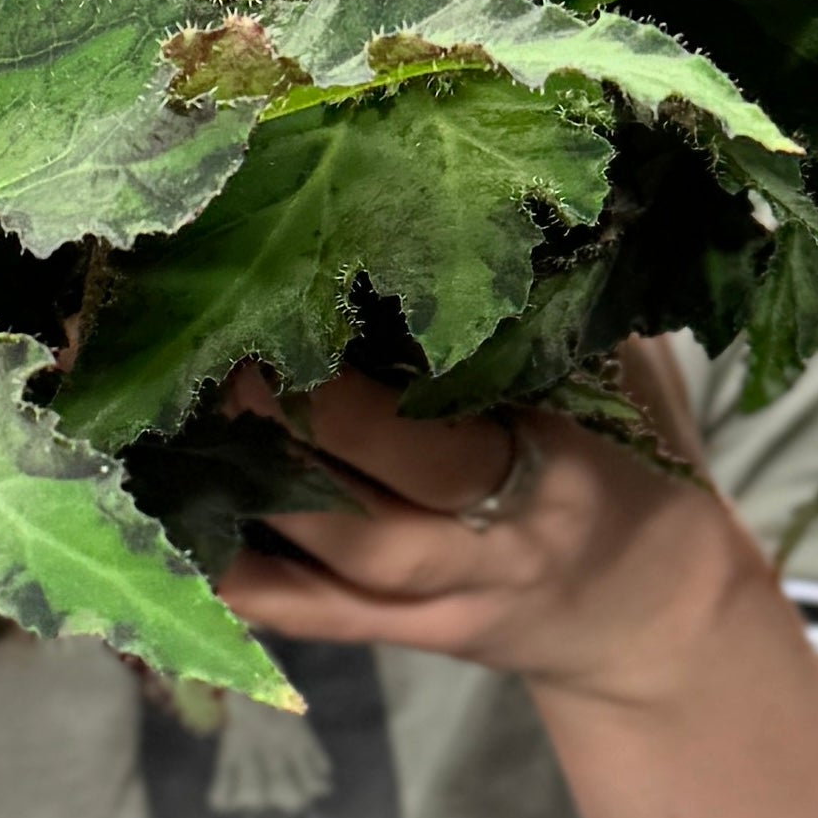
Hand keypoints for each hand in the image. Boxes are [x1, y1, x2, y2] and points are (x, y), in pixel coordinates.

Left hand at [211, 348, 768, 708]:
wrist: (658, 615)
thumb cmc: (638, 455)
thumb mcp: (628, 372)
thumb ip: (556, 300)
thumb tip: (467, 184)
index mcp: (561, 469)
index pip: (454, 442)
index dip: (361, 401)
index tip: (293, 317)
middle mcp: (495, 545)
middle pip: (378, 514)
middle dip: (289, 441)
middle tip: (209, 359)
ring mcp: (446, 600)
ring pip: (335, 566)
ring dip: (243, 499)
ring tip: (160, 425)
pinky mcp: (406, 634)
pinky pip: (314, 617)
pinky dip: (240, 579)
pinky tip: (162, 528)